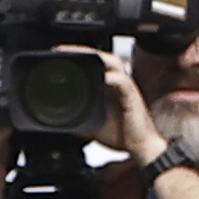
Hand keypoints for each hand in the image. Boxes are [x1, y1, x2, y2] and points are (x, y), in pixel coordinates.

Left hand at [58, 46, 167, 164]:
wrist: (140, 147)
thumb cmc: (122, 135)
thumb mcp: (93, 125)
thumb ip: (79, 119)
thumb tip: (60, 121)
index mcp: (109, 86)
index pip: (94, 63)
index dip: (77, 55)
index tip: (58, 53)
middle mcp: (117, 82)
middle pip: (101, 57)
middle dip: (83, 50)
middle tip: (63, 50)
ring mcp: (126, 87)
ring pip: (113, 63)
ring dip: (97, 57)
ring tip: (81, 55)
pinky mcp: (132, 97)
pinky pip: (122, 82)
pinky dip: (111, 78)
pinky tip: (101, 78)